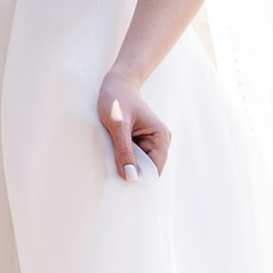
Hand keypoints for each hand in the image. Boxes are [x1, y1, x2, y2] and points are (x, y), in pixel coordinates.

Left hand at [94, 64, 171, 178]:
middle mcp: (160, 142)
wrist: (116, 83)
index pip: (155, 169)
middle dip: (132, 173)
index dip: (141, 180)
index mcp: (160, 137)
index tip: (124, 188)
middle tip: (112, 176)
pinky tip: (113, 156)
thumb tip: (130, 177)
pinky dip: (123, 159)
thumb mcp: (118, 125)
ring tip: (112, 161)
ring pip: (139, 165)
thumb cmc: (117, 99)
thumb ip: (124, 151)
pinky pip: (133, 158)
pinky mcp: (140, 142)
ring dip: (126, 166)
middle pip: (147, 169)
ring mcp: (150, 142)